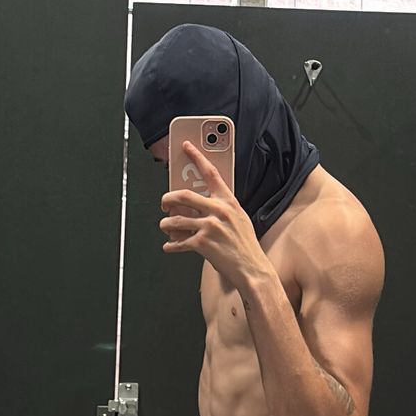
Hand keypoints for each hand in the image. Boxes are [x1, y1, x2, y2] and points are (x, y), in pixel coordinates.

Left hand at [160, 140, 272, 291]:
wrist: (252, 269)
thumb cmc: (245, 245)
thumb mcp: (239, 219)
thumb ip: (221, 208)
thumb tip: (199, 203)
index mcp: (228, 202)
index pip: (211, 173)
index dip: (197, 156)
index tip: (186, 146)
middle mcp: (218, 211)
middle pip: (183, 195)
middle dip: (168, 198)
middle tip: (164, 203)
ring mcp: (210, 227)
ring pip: (175, 220)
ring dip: (166, 224)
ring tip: (166, 227)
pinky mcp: (202, 244)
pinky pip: (177, 242)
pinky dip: (170, 246)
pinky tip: (169, 246)